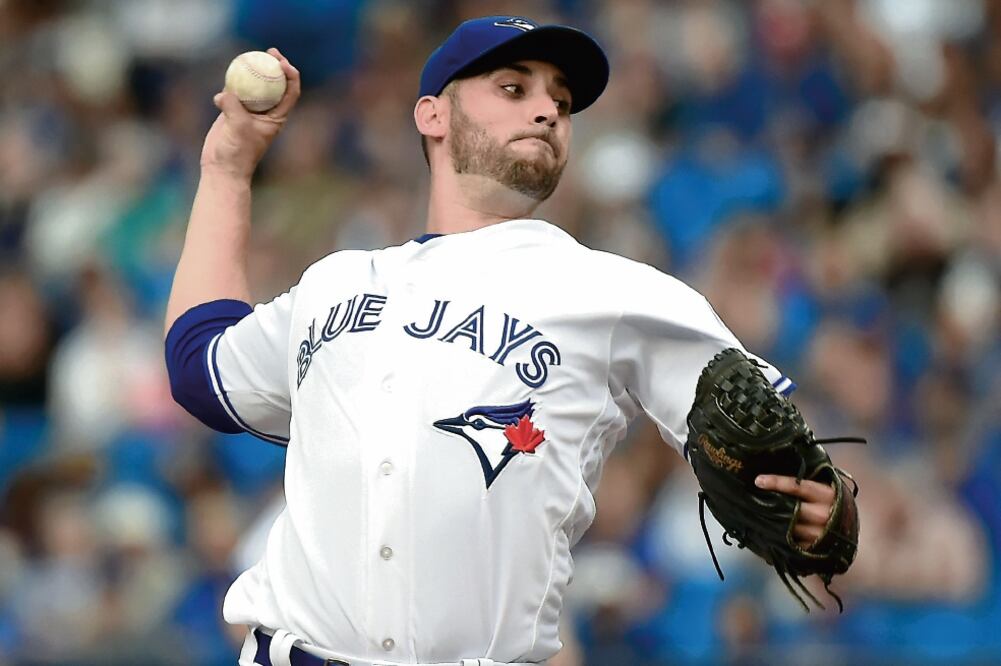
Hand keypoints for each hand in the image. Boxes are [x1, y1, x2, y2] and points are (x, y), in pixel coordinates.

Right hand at [200, 47, 301, 179]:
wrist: (222, 167)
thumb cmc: (238, 152)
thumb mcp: (239, 128)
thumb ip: (234, 107)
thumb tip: (224, 93)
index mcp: (277, 117)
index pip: (290, 92)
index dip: (291, 75)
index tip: (283, 63)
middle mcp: (266, 112)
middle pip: (275, 84)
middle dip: (275, 65)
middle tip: (269, 51)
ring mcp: (249, 111)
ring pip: (254, 85)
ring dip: (252, 70)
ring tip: (247, 56)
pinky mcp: (232, 111)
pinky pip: (233, 92)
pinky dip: (230, 84)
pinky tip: (225, 82)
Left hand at [755, 475, 834, 548]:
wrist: (851, 533)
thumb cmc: (833, 506)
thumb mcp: (826, 490)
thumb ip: (807, 484)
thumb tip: (780, 474)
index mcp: (827, 495)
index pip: (798, 486)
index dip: (777, 482)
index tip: (759, 481)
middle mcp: (824, 514)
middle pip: (791, 509)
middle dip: (772, 505)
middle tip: (753, 499)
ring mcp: (820, 534)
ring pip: (789, 527)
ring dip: (773, 522)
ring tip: (757, 515)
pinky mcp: (815, 549)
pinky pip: (792, 543)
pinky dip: (779, 538)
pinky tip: (769, 533)